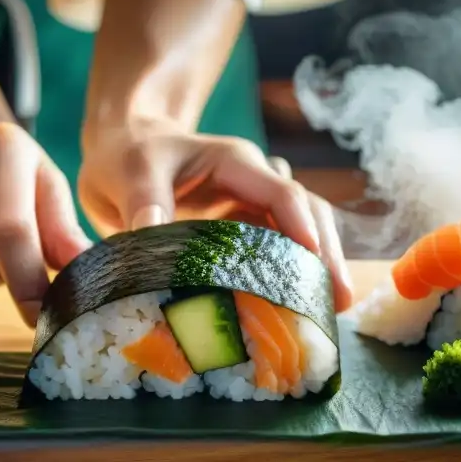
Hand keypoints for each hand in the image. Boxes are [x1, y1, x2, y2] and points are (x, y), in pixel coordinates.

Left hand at [78, 119, 353, 310]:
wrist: (122, 150)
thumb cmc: (128, 154)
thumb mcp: (131, 170)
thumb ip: (144, 201)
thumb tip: (150, 233)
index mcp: (236, 163)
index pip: (281, 193)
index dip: (300, 226)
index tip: (313, 260)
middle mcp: (254, 185)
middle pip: (307, 214)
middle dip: (326, 253)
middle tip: (337, 299)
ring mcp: (251, 211)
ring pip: (301, 234)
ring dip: (317, 267)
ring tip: (331, 310)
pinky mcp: (240, 236)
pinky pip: (273, 255)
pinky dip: (287, 278)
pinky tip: (296, 311)